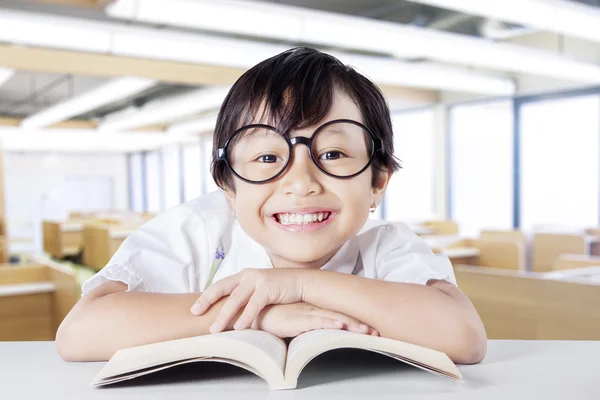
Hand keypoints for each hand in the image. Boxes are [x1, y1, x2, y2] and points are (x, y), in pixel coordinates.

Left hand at [190, 268, 309, 332]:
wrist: (301, 283)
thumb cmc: (279, 290)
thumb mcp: (258, 292)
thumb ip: (245, 299)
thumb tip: (229, 315)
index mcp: (243, 276)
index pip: (219, 285)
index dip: (206, 296)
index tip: (194, 309)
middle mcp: (247, 275)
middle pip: (222, 288)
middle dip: (207, 301)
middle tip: (195, 313)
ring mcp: (257, 280)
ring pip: (235, 298)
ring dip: (224, 315)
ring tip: (214, 329)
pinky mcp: (268, 287)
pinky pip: (254, 304)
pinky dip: (246, 316)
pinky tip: (239, 327)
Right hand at [253, 302, 378, 338]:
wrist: (255, 313)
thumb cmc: (275, 317)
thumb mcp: (296, 321)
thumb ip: (308, 323)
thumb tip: (322, 332)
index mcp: (315, 310)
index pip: (339, 315)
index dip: (355, 322)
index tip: (371, 330)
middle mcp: (314, 310)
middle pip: (341, 317)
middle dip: (359, 325)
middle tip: (376, 332)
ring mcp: (306, 314)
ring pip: (333, 319)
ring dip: (350, 325)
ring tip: (365, 331)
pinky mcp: (297, 320)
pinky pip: (316, 322)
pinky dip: (329, 324)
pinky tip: (339, 326)